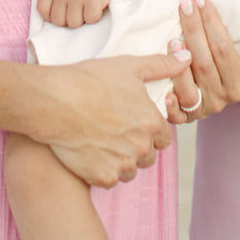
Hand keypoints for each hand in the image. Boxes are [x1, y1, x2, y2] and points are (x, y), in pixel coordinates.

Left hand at [36, 0, 128, 27]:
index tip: (62, 11)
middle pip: (58, 21)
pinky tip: (98, 4)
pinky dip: (96, 15)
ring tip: (89, 6)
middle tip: (79, 10)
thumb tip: (59, 6)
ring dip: (83, 18)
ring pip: (74, 23)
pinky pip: (91, 19)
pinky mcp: (93, 0)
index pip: (42, 9)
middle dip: (69, 18)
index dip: (51, 15)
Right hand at [39, 51, 188, 187]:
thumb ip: (161, 65)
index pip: (164, 137)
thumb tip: (185, 60)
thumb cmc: (90, 80)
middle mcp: (141, 148)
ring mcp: (122, 166)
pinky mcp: (103, 178)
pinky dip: (103, 170)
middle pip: (148, 155)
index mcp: (151, 123)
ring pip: (130, 170)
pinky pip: (110, 180)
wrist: (54, 102)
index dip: (150, 130)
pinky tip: (91, 151)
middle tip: (116, 130)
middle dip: (137, 146)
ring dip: (122, 160)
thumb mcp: (129, 66)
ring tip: (102, 140)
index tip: (133, 122)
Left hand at [163, 0, 239, 123]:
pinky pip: (175, 114)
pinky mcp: (186, 117)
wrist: (228, 91)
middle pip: (204, 63)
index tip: (202, 0)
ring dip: (178, 63)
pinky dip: (168, 100)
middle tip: (185, 5)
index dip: (212, 24)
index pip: (224, 50)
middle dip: (193, 31)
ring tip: (172, 38)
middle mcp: (222, 98)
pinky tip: (161, 80)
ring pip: (188, 88)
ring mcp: (203, 108)